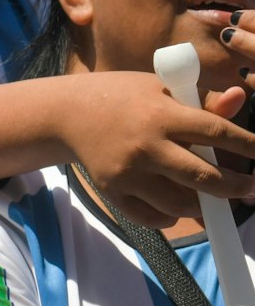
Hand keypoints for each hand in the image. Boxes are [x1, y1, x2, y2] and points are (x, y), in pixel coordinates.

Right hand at [61, 71, 254, 228]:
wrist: (68, 113)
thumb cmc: (124, 97)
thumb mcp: (161, 88)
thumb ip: (202, 100)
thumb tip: (239, 98)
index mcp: (161, 115)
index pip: (216, 133)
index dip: (248, 146)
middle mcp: (145, 146)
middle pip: (204, 177)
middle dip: (237, 186)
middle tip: (250, 188)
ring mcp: (127, 173)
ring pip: (180, 204)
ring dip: (203, 204)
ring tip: (211, 196)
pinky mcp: (112, 191)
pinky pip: (152, 217)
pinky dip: (171, 216)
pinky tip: (177, 205)